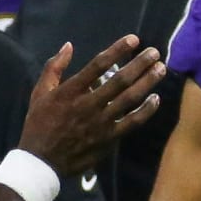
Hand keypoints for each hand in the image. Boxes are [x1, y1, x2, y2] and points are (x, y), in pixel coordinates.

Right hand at [19, 36, 163, 175]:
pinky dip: (146, 110)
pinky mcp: (108, 139)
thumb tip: (68, 45)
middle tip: (155, 52)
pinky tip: (156, 99)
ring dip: (148, 82)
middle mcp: (88, 104)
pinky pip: (132, 122)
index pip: (98, 64)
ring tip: (161, 69)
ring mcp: (100, 123)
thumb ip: (54, 67)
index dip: (118, 49)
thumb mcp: (40, 93)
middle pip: (120, 80)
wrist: (41, 161)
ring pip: (129, 99)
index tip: (134, 39)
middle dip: (140, 64)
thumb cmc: (39, 124)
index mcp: (71, 91)